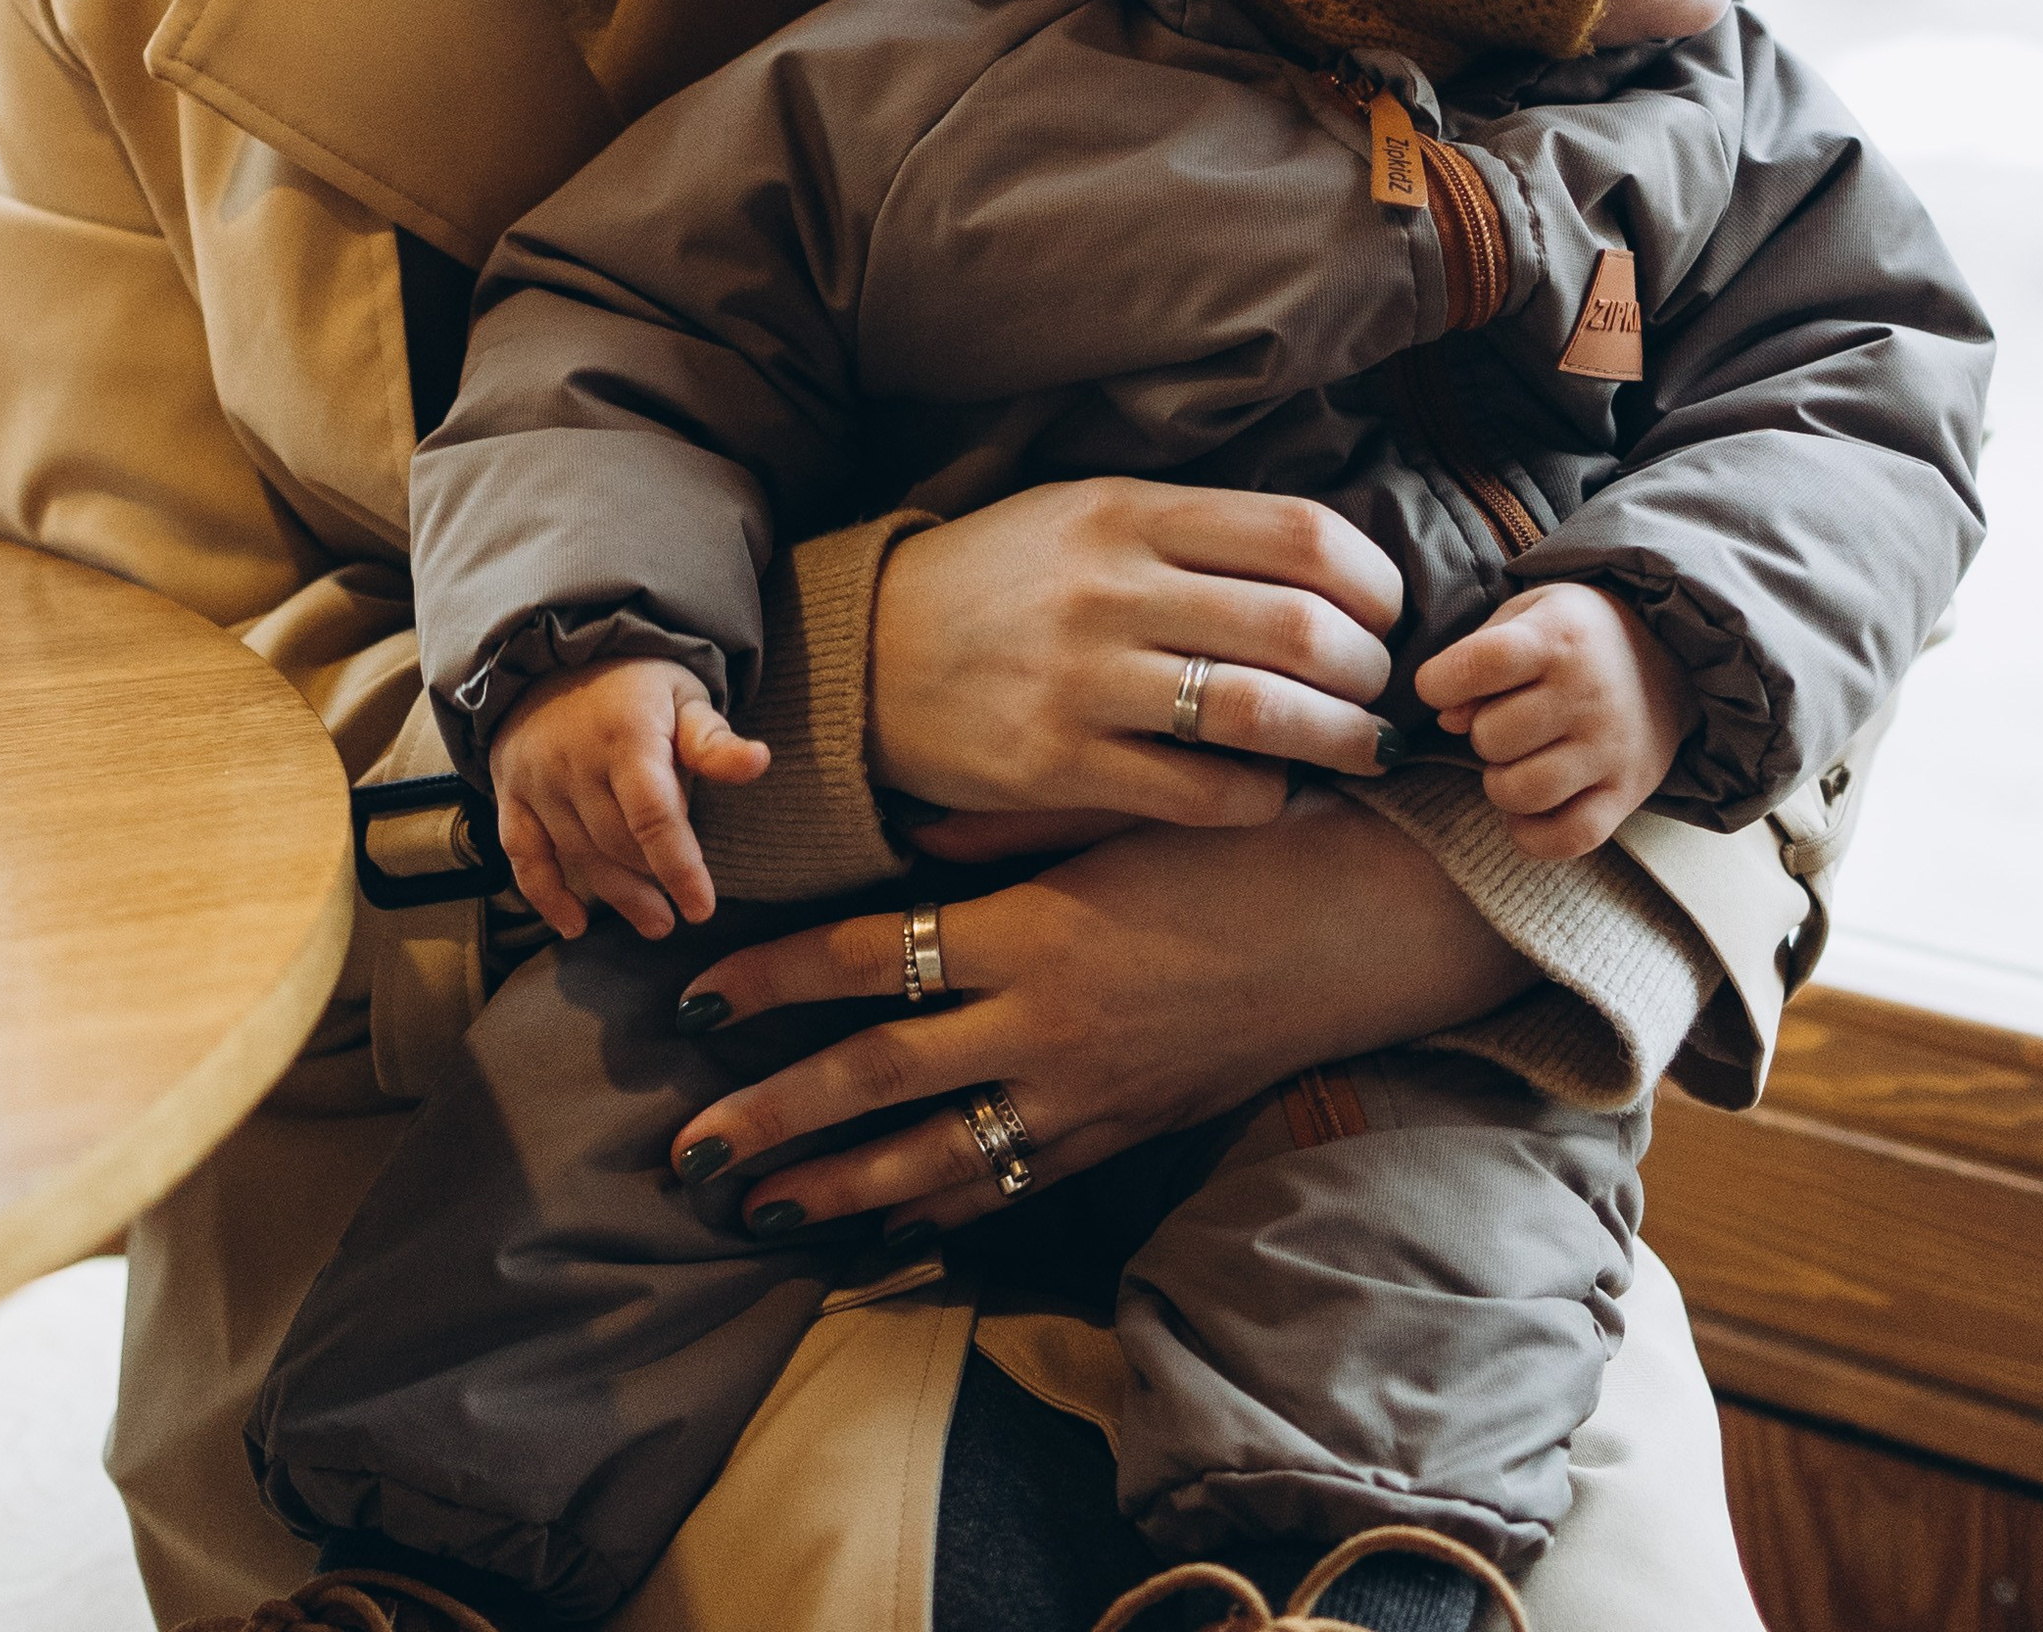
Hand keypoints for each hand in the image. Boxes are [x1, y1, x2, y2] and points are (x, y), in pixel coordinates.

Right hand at [488, 657, 768, 942]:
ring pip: (578, 855)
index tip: (702, 908)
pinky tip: (574, 924)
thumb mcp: (683, 696)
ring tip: (653, 921)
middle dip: (652, 884)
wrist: (555, 653)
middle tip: (677, 916)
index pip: (653, 815)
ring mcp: (538, 781)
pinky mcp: (512, 795)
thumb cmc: (636, 682)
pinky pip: (523, 855)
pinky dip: (544, 895)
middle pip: (617, 843)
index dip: (679, 867)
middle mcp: (576, 762)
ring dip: (616, 895)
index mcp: (626, 736)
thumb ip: (713, 739)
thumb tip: (758, 762)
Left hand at [663, 797, 1533, 1236]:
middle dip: (772, 1117)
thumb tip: (901, 838)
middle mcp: (1041, 1024)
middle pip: (874, 1077)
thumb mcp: (1110, 813)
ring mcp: (1083, 1094)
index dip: (770, 979)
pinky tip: (888, 1229)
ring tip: (756, 1208)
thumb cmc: (1235, 843)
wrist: (1357, 923)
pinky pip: (1012, 1186)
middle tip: (685, 1151)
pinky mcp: (1122, 1134)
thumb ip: (1000, 832)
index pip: (865, 958)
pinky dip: (943, 1210)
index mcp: (1028, 929)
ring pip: (933, 1157)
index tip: (692, 997)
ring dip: (836, 1187)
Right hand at [868, 482, 1405, 828]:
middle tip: (1378, 690)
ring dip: (1339, 739)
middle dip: (1368, 670)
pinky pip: (1201, 793)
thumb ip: (1195, 531)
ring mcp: (1082, 679)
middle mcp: (1110, 587)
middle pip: (1301, 627)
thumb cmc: (1002, 579)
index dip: (1373, 582)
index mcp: (1127, 510)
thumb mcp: (1086, 512)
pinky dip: (1263, 798)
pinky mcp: (1057, 765)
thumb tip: (1333, 566)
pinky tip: (1272, 791)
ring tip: (1361, 748)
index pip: (1302, 534)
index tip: (1382, 614)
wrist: (861, 651)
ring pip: (1262, 713)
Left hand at [1413, 581, 1692, 858]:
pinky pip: (1569, 837)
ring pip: (1523, 792)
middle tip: (1501, 721)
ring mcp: (1611, 748)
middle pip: (1492, 736)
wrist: (1669, 659)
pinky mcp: (1627, 793)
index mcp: (1557, 638)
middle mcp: (1588, 693)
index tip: (1439, 686)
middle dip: (1479, 733)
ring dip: (1500, 784)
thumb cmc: (1576, 637)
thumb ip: (1476, 657)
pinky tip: (1527, 811)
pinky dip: (1533, 835)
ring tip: (1515, 762)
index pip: (1480, 664)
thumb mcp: (1526, 616)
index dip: (1439, 682)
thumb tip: (1446, 719)